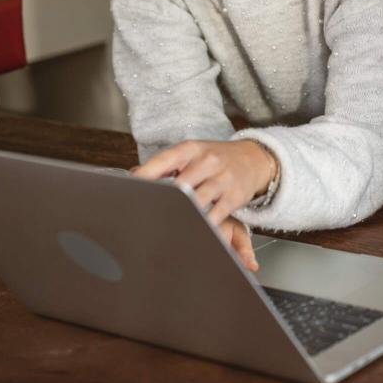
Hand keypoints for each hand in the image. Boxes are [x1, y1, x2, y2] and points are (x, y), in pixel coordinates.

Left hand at [132, 139, 275, 270]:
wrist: (254, 158)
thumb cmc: (216, 158)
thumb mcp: (192, 153)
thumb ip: (165, 164)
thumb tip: (134, 174)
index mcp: (191, 149)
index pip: (163, 160)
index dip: (145, 175)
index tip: (129, 188)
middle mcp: (207, 161)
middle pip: (179, 185)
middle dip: (162, 201)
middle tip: (145, 215)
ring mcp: (222, 179)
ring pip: (197, 201)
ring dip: (182, 215)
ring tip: (165, 228)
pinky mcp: (234, 196)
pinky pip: (216, 215)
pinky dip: (203, 226)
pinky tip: (193, 232)